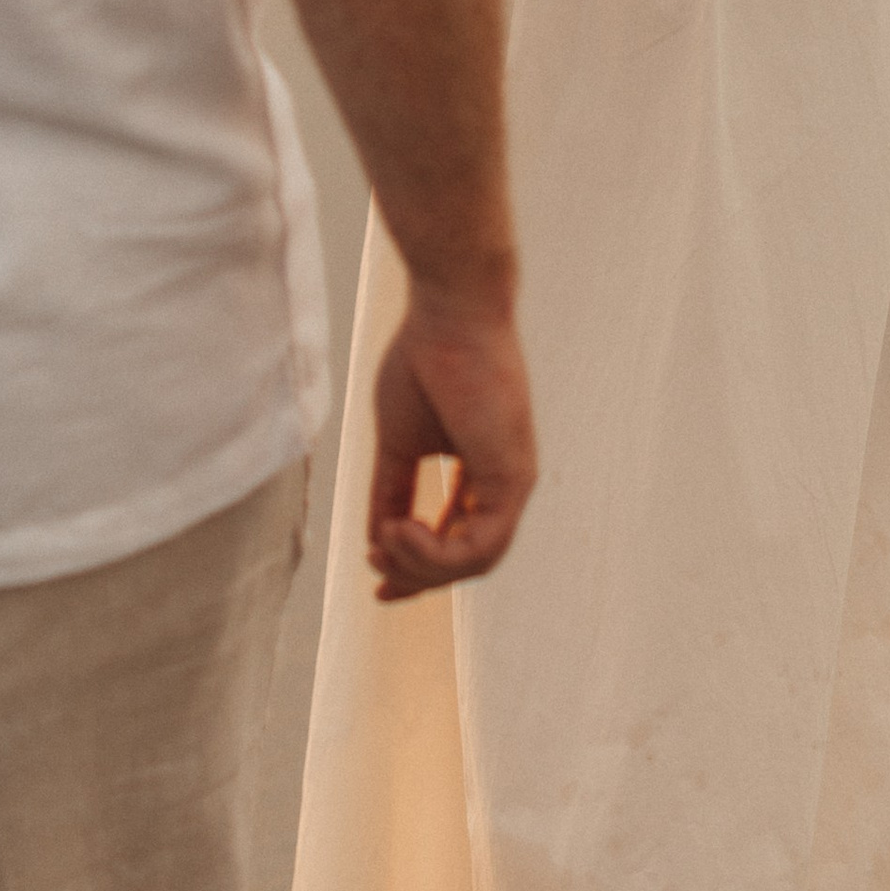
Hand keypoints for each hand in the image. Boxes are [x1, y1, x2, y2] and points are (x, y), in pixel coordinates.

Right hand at [367, 289, 537, 602]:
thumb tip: (376, 543)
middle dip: (417, 576)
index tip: (375, 576)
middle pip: (465, 559)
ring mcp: (513, 482)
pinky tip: (400, 532)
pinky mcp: (514, 478)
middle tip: (376, 575)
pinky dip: (436, 554)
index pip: (454, 539)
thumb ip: (392, 494)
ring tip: (385, 541)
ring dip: (422, 566)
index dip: (415, 565)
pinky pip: (481, 547)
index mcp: (479, 471)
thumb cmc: (423, 361)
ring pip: (475, 562)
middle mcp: (502, 482)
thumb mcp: (398, 444)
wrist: (446, 313)